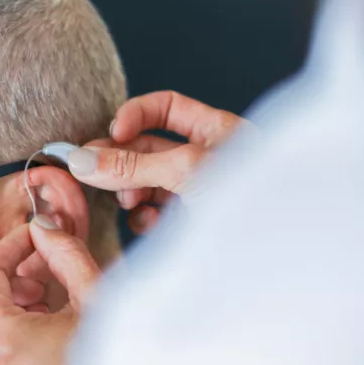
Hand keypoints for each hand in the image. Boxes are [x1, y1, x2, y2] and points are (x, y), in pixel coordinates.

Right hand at [70, 91, 249, 233]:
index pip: (166, 108)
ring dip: (129, 190)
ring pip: (145, 182)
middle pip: (147, 148)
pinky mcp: (187, 225)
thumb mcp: (186, 170)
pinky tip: (147, 222)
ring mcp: (194, 192)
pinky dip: (142, 217)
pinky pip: (153, 214)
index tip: (114, 134)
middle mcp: (205, 158)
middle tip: (90, 171)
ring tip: (129, 201)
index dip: (135, 115)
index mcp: (216, 131)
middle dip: (121, 160)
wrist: (281, 257)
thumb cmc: (253, 200)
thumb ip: (132, 165)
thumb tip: (81, 160)